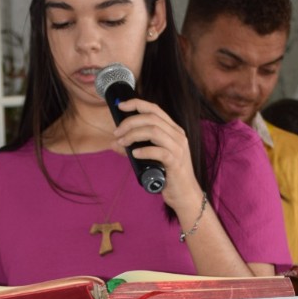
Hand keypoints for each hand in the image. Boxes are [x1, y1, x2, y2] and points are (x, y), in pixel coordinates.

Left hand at [112, 97, 200, 216]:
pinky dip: (144, 151)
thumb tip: (114, 142)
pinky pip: (159, 151)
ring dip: (133, 135)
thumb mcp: (150, 157)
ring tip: (122, 143)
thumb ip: (134, 148)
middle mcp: (178, 135)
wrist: (184, 194)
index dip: (136, 104)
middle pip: (151, 118)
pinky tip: (135, 154)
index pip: (155, 109)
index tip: (120, 106)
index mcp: (173, 130)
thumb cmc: (167, 174)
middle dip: (130, 122)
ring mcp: (179, 148)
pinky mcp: (176, 162)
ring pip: (154, 131)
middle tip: (117, 133)